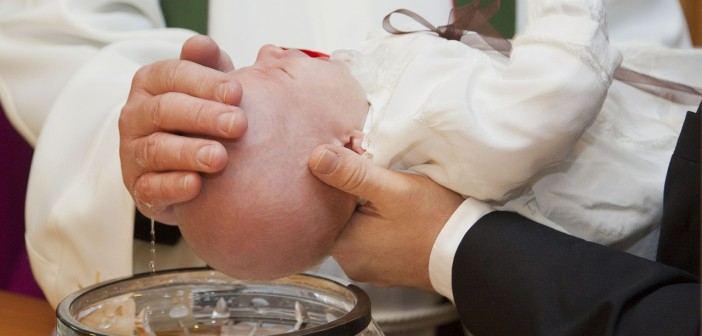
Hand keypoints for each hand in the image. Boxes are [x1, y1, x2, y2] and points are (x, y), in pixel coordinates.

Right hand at [119, 35, 246, 223]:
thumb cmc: (204, 116)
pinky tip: (197, 185)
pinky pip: (150, 188)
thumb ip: (208, 65)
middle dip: (203, 116)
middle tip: (239, 124)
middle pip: (164, 110)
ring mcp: (133, 153)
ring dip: (189, 153)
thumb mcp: (210, 87)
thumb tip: (200, 45)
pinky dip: (173, 186)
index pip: (173, 74)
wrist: (191, 165)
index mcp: (151, 83)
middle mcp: (135, 115)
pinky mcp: (139, 188)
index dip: (205, 82)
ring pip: (156, 149)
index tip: (238, 92)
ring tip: (220, 157)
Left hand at [308, 145, 463, 290]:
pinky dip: (378, 222)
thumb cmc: (435, 222)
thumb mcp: (392, 189)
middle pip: (338, 216)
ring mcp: (369, 268)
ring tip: (386, 189)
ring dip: (365, 207)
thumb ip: (352, 173)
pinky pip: (372, 238)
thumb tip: (317, 158)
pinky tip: (394, 211)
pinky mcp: (385, 267)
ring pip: (355, 226)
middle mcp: (351, 262)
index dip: (334, 179)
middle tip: (373, 170)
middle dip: (350, 191)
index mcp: (344, 245)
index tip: (353, 160)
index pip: (320, 206)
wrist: (469, 253)